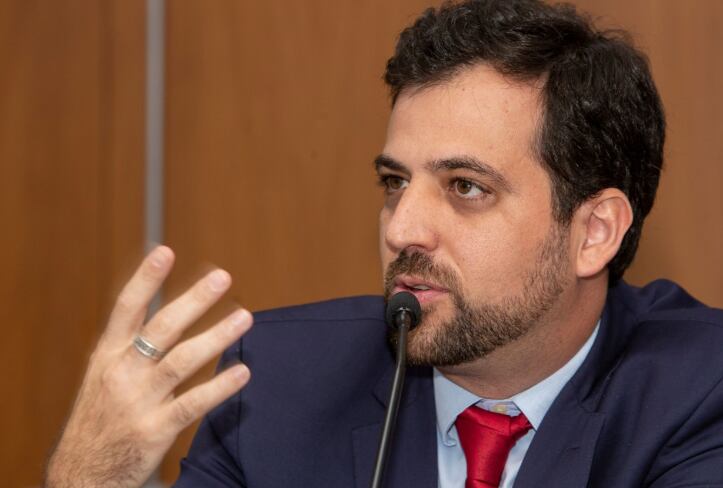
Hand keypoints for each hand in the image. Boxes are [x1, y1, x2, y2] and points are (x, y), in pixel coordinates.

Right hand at [45, 246, 251, 487]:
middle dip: (193, 300)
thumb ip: (133, 351)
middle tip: (222, 277)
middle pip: (161, 329)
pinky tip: (243, 372)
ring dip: (216, 336)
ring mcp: (138, 402)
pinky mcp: (154, 430)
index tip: (165, 251)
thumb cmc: (98, 422)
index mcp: (107, 356)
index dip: (145, 279)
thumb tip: (171, 318)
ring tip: (245, 318)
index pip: (126, 309)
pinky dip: (220, 386)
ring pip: (182, 361)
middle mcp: (121, 373)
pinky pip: (193, 403)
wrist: (80, 476)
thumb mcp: (103, 379)